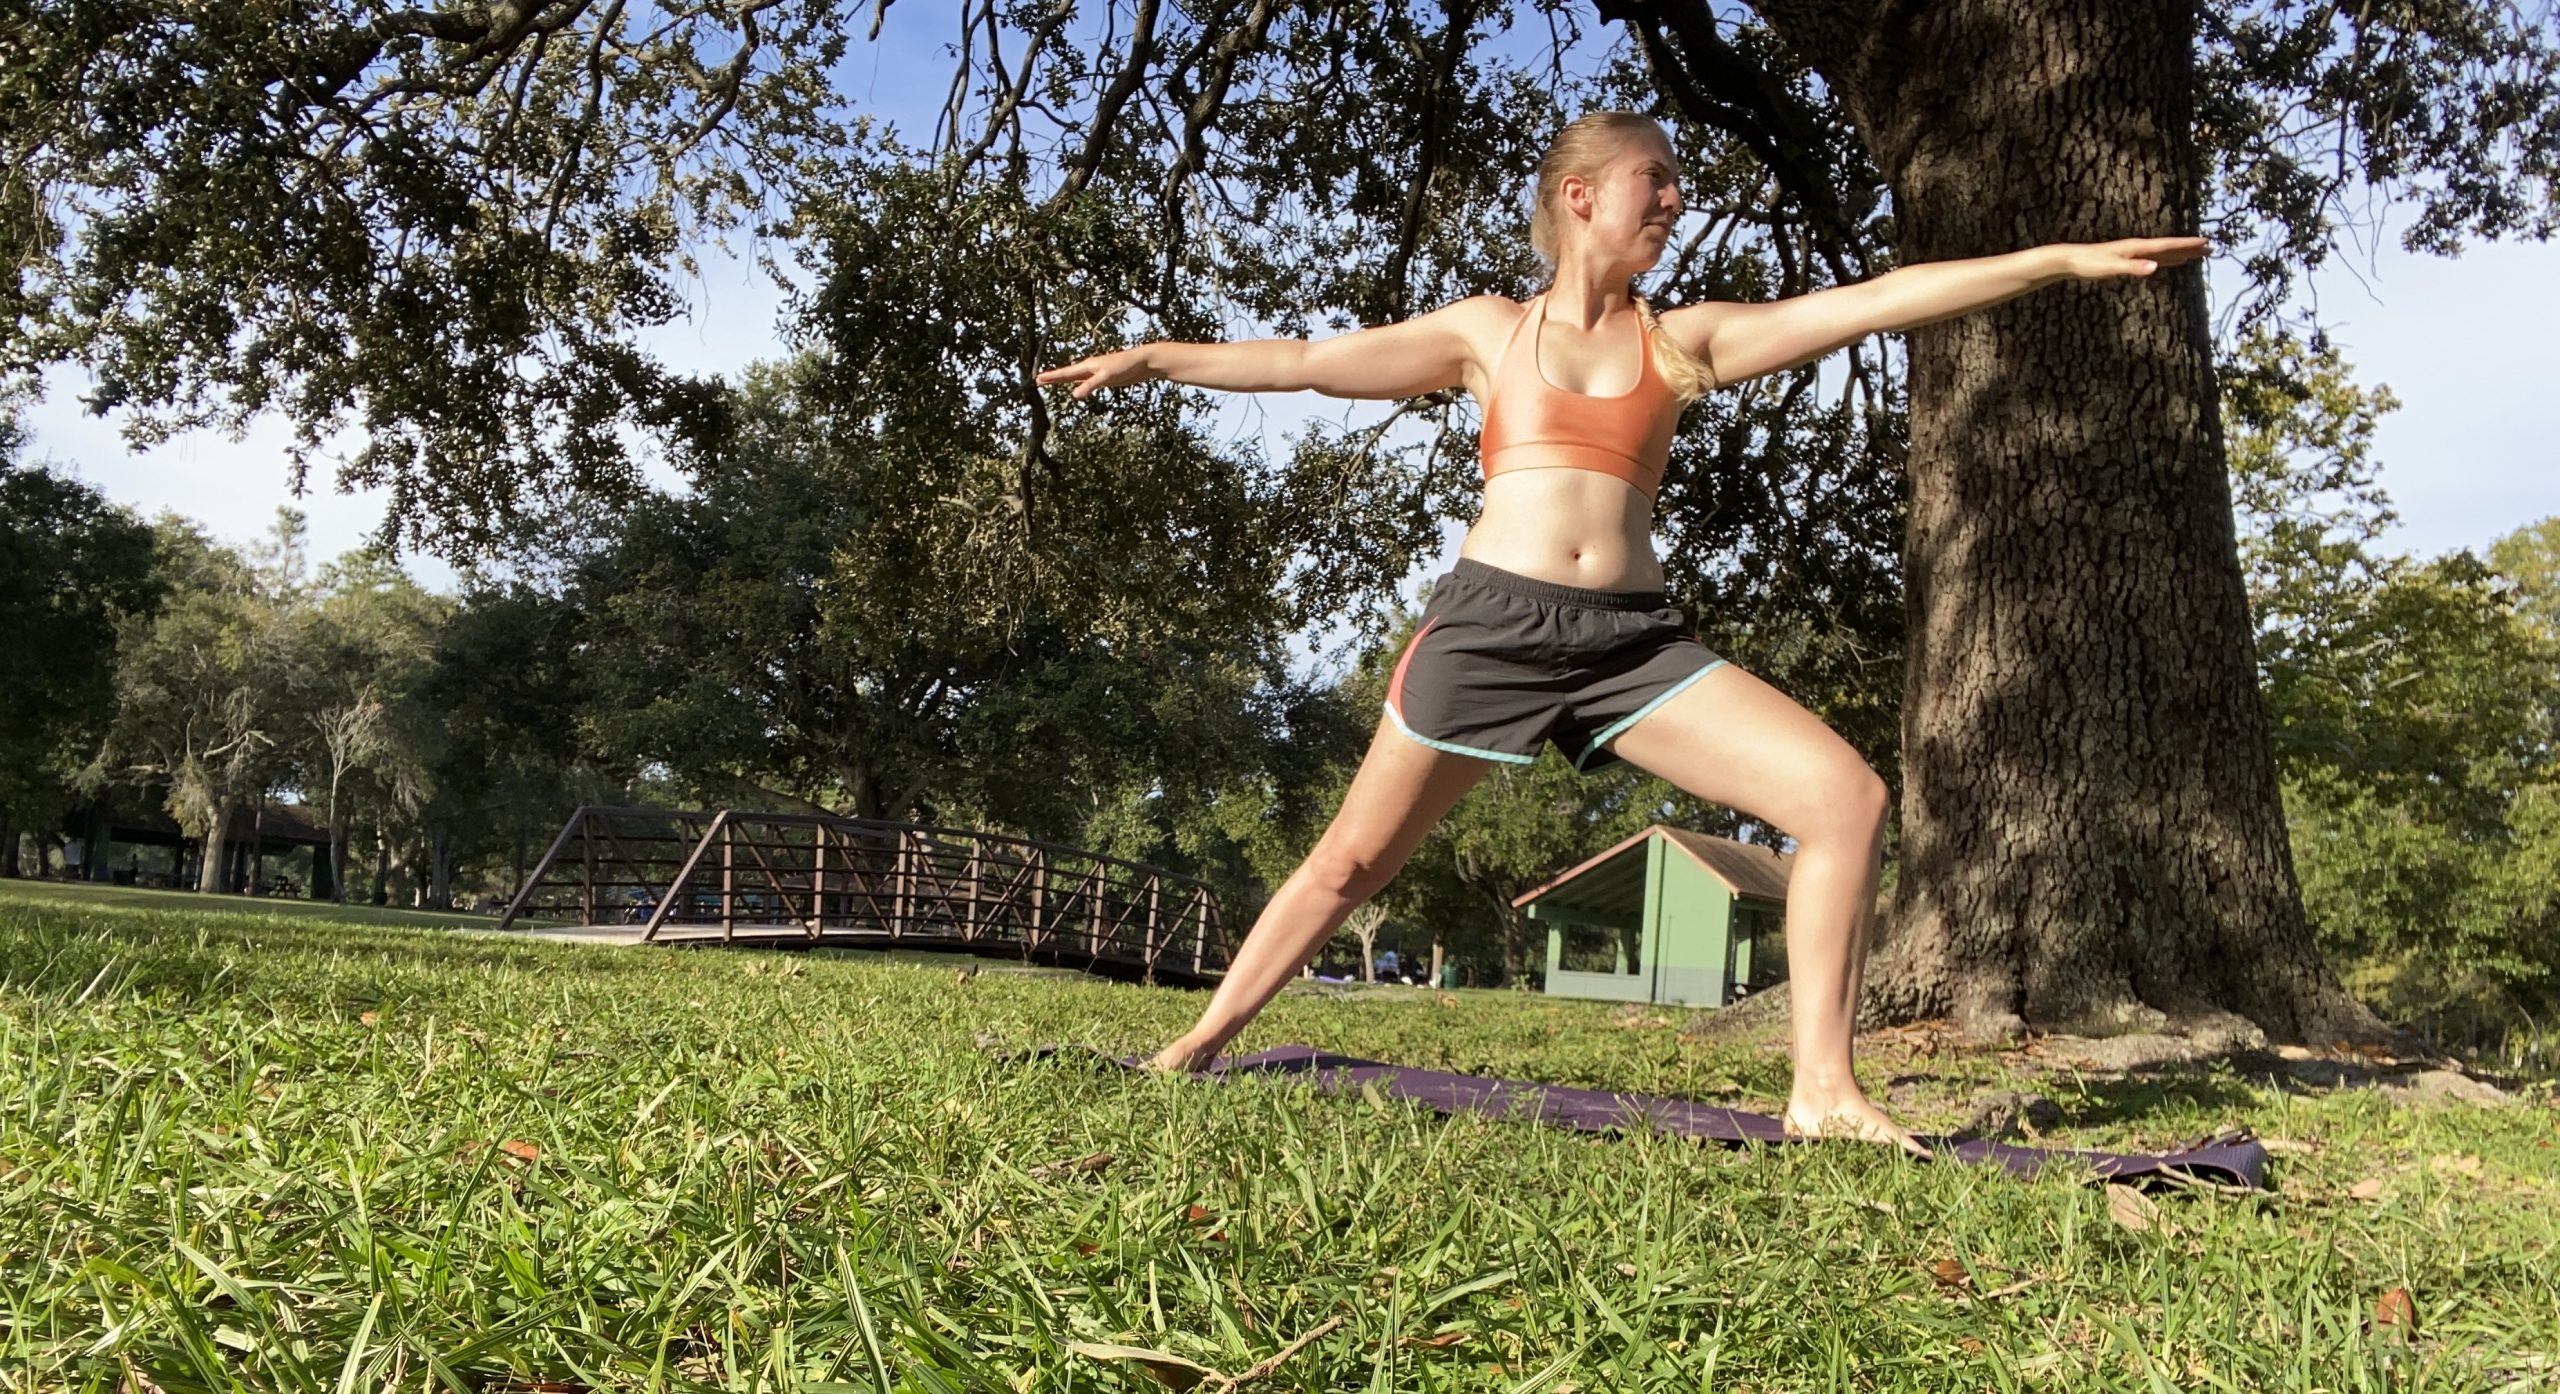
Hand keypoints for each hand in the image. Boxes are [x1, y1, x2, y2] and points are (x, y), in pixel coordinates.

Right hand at [1034, 346, 1160, 399]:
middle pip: (1067, 374)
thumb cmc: (1125, 366)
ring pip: (1075, 378)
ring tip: (1051, 382)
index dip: (1052, 377)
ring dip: (1063, 381)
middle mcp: (1089, 368)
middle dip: (1053, 378)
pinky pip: (1086, 382)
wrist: (1142, 362)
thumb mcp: (1106, 377)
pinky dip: (1078, 385)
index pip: (1065, 373)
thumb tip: (1074, 395)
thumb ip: (1090, 386)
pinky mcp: (1104, 379)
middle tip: (1038, 380)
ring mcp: (1096, 373)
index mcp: (1088, 366)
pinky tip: (1076, 388)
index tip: (1038, 379)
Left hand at [2057, 236, 2209, 279]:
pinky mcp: (2128, 259)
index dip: (2187, 244)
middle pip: (2169, 247)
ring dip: (2181, 252)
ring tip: (2197, 254)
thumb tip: (2156, 267)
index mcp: (2137, 248)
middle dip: (2190, 247)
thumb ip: (2133, 268)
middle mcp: (2138, 247)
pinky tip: (2169, 262)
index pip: (2168, 245)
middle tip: (2211, 248)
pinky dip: (2165, 259)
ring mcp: (2134, 253)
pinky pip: (2153, 258)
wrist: (2071, 260)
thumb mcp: (2111, 268)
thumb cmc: (2089, 264)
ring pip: (2163, 252)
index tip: (2206, 242)